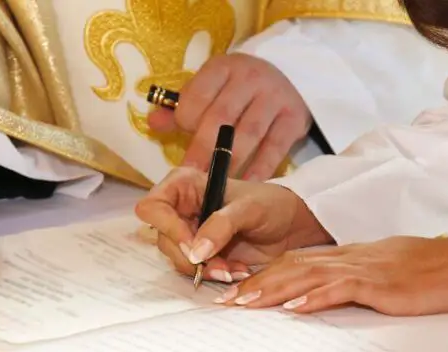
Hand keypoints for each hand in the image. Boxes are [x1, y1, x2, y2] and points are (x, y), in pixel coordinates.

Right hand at [134, 166, 331, 282]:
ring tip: (234, 269)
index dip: (167, 228)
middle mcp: (180, 209)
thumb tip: (195, 252)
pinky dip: (213, 274)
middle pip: (163, 239)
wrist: (292, 227)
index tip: (193, 247)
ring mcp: (189, 233)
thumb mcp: (249, 209)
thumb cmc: (272, 205)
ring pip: (177, 258)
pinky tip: (236, 270)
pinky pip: (194, 270)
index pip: (152, 207)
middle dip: (190, 257)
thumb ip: (221, 225)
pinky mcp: (200, 254)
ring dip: (204, 269)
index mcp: (184, 186)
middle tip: (219, 265)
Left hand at [147, 53, 310, 180]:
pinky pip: (275, 148)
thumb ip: (182, 106)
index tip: (182, 141)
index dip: (186, 122)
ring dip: (229, 163)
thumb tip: (153, 123)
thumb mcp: (212, 87)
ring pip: (248, 134)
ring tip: (215, 187)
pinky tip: (247, 186)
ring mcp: (275, 97)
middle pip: (221, 118)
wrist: (292, 79)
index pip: (198, 96)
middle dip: (204, 151)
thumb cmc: (240, 88)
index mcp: (223, 67)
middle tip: (191, 177)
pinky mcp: (294, 118)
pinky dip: (260, 169)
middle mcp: (250, 79)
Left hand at [213, 231, 447, 315]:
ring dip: (272, 290)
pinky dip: (314, 297)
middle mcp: (349, 258)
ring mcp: (364, 268)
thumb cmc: (429, 273)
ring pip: (307, 275)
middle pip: (291, 266)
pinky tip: (293, 306)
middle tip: (224, 302)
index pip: (296, 262)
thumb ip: (354, 283)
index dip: (263, 276)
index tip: (237, 292)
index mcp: (348, 256)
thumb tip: (325, 297)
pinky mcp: (380, 284)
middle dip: (255, 284)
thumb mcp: (384, 275)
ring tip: (244, 304)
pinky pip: (341, 288)